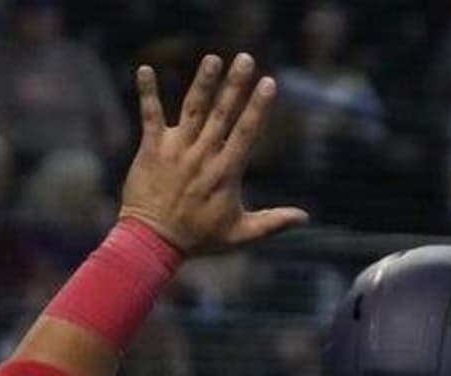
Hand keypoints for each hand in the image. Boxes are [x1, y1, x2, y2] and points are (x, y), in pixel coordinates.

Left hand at [121, 53, 308, 255]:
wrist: (153, 241)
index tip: (268, 82)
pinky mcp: (151, 149)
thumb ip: (273, 223)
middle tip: (245, 58)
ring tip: (213, 58)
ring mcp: (176, 150)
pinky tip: (145, 69)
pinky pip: (149, 115)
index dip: (258, 106)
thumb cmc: (199, 238)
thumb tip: (305, 217)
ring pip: (192, 109)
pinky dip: (147, 93)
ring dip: (202, 82)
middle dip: (235, 85)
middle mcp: (203, 155)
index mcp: (226, 171)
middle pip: (222, 113)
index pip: (246, 132)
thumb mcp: (240, 234)